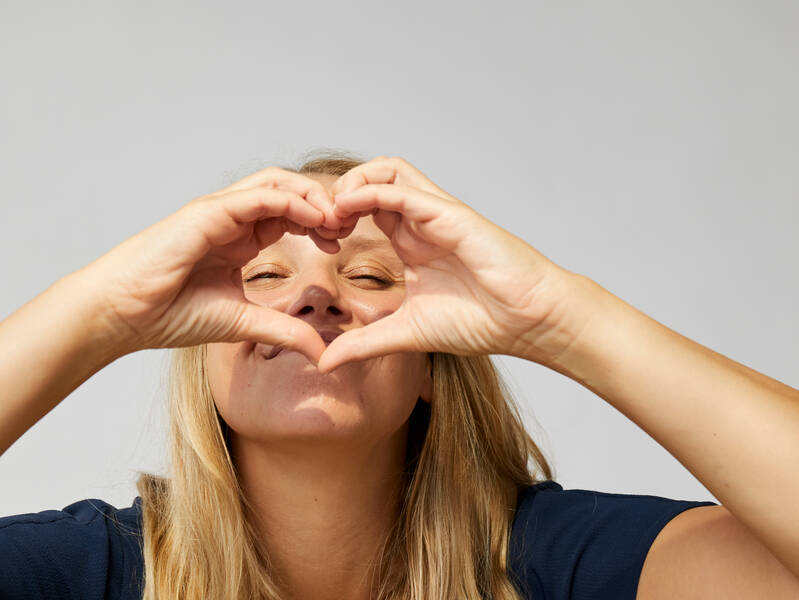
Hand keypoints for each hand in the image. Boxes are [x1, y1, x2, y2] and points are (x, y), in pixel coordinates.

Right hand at [79, 167, 344, 361]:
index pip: (290, 216)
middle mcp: (233, 220)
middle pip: (289, 192)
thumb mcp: (243, 323)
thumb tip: (321, 353)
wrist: (123, 315)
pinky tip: (315, 218)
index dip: (320, 223)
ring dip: (312, 196)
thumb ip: (283, 331)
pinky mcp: (207, 212)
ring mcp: (220, 212)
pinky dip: (290, 201)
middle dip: (323, 204)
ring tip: (336, 220)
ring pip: (277, 183)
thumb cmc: (169, 314)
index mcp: (241, 239)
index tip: (342, 243)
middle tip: (348, 226)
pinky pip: (258, 196)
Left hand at [317, 156, 591, 372]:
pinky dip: (371, 192)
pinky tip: (348, 212)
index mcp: (411, 241)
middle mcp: (421, 221)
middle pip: (372, 178)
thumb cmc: (480, 321)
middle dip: (337, 193)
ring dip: (352, 183)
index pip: (365, 207)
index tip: (317, 243)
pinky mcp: (450, 214)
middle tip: (319, 225)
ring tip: (332, 214)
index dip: (335, 217)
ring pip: (388, 169)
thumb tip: (325, 363)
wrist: (527, 321)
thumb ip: (364, 343)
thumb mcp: (406, 333)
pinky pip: (404, 188)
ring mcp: (436, 213)